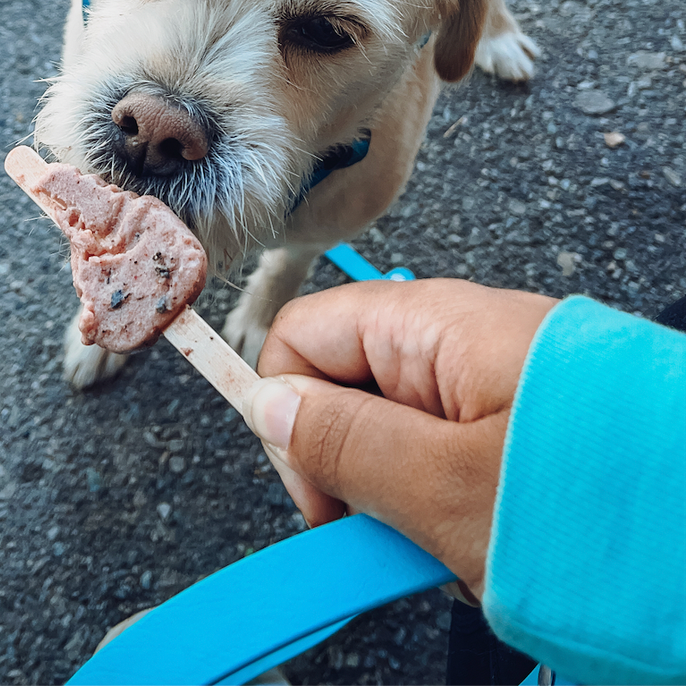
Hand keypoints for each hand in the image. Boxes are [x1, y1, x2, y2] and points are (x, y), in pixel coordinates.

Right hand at [242, 279, 556, 597]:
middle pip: (347, 393)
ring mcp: (496, 381)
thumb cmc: (607, 493)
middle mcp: (457, 338)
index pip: (302, 337)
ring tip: (468, 552)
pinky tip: (496, 547)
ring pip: (401, 440)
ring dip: (414, 507)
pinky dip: (462, 512)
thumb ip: (343, 441)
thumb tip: (267, 405)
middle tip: (397, 533)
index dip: (287, 416)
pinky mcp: (526, 423)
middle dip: (356, 475)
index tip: (319, 496)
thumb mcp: (446, 483)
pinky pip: (455, 461)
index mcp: (429, 323)